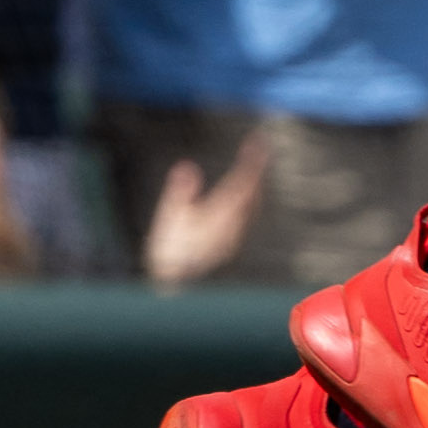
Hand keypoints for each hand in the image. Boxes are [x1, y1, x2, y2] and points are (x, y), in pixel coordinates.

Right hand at [140, 127, 276, 288]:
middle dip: (256, 168)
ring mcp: (234, 236)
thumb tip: (186, 166)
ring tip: (255, 166)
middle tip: (259, 147)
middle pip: (252, 191)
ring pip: (252, 204)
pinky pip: (247, 216)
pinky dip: (250, 198)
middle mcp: (233, 224)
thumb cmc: (169, 250)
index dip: (252, 160)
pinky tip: (247, 196)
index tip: (258, 142)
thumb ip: (180, 191)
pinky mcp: (230, 245)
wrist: (175, 284)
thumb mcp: (169, 217)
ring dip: (255, 183)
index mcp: (220, 213)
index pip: (242, 181)